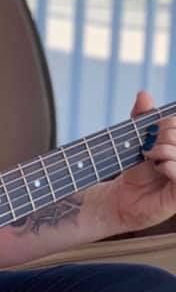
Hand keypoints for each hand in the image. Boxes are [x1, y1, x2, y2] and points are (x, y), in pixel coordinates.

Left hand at [108, 90, 175, 232]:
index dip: (169, 124)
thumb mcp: (136, 139)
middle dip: (165, 136)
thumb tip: (144, 94)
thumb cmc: (133, 169)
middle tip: (148, 146)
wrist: (121, 197)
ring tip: (150, 156)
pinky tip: (159, 167)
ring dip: (165, 150)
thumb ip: (142, 117)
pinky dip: (170, 166)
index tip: (151, 130)